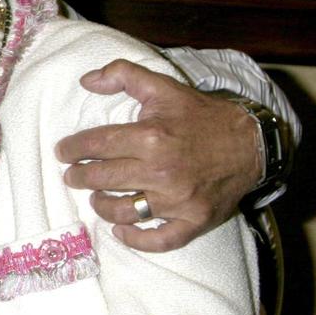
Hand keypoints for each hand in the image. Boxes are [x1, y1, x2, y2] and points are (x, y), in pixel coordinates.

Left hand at [55, 59, 260, 252]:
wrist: (252, 144)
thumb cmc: (202, 116)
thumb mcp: (164, 87)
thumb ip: (123, 75)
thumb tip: (86, 80)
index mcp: (151, 137)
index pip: (96, 145)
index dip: (73, 149)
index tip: (63, 152)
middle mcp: (161, 171)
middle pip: (103, 179)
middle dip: (79, 177)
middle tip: (72, 175)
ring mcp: (178, 200)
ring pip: (124, 211)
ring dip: (102, 206)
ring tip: (96, 198)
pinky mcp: (194, 220)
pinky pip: (159, 239)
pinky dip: (136, 239)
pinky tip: (120, 230)